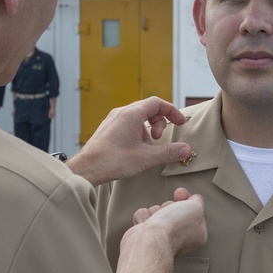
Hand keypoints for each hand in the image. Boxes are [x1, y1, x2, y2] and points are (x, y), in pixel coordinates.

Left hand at [68, 97, 194, 186]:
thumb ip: (168, 152)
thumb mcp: (146, 158)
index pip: (157, 103)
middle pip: (148, 109)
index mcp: (131, 114)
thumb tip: (186, 149)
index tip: (180, 123)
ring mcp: (113, 120)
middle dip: (160, 123)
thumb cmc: (112, 161)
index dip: (172, 111)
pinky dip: (138, 133)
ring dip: (148, 130)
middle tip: (159, 139)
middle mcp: (121, 112)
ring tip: (146, 148)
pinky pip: (128, 124)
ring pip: (138, 118)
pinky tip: (135, 149)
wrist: (87, 169)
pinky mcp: (108, 129)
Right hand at [122, 188, 206, 256]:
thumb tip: (195, 199)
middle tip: (169, 212)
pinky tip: (145, 224)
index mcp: (196, 234)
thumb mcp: (196, 208)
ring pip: (157, 211)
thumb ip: (197, 201)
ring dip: (155, 211)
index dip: (186, 200)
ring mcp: (161, 237)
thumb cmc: (175, 227)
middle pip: (173, 209)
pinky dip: (143, 217)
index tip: (180, 193)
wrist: (151, 241)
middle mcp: (179, 237)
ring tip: (156, 220)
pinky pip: (144, 216)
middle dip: (169, 206)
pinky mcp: (145, 236)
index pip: (193, 212)